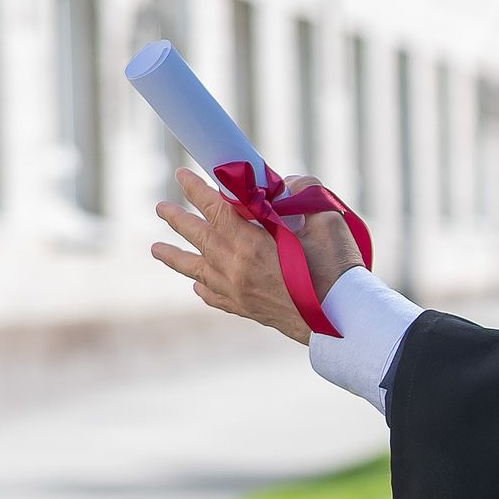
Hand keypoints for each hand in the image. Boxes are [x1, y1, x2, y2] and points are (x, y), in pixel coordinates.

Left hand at [150, 166, 362, 344]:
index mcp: (251, 244)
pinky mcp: (246, 310)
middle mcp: (234, 268)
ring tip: (156, 249)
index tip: (182, 175)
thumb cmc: (337, 271)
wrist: (342, 322)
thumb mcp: (328, 222)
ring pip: (196, 270)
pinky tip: (197, 287)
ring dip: (175, 257)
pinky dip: (203, 289)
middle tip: (161, 207)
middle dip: (177, 219)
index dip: (197, 190)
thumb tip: (287, 185)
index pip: (214, 209)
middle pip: (198, 237)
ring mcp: (237, 291)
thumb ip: (305, 195)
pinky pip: (214, 297)